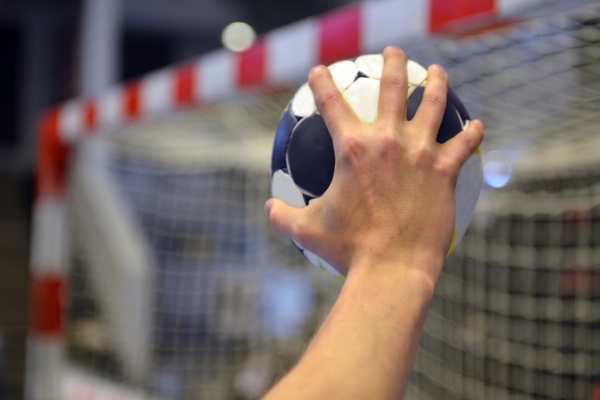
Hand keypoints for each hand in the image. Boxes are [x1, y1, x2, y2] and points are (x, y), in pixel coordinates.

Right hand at [265, 46, 483, 280]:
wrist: (392, 269)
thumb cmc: (348, 249)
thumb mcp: (306, 231)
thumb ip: (282, 216)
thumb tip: (267, 209)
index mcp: (351, 148)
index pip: (330, 103)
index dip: (321, 82)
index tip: (320, 71)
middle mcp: (388, 141)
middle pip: (393, 87)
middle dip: (393, 61)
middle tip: (394, 51)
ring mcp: (421, 153)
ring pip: (434, 104)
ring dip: (436, 83)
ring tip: (438, 71)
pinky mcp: (445, 172)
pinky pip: (464, 144)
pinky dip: (472, 133)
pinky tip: (477, 126)